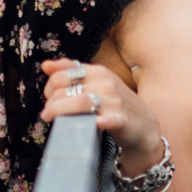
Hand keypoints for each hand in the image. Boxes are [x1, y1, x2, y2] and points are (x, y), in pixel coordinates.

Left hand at [40, 58, 163, 171]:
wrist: (144, 126)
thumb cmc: (115, 104)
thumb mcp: (97, 82)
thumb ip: (72, 72)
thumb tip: (46, 65)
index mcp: (98, 72)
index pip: (61, 75)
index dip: (49, 88)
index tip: (50, 99)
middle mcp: (106, 83)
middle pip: (66, 90)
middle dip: (51, 103)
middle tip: (49, 113)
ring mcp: (115, 102)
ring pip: (80, 102)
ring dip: (60, 112)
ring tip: (52, 120)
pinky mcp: (122, 120)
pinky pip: (109, 119)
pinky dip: (100, 121)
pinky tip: (94, 124)